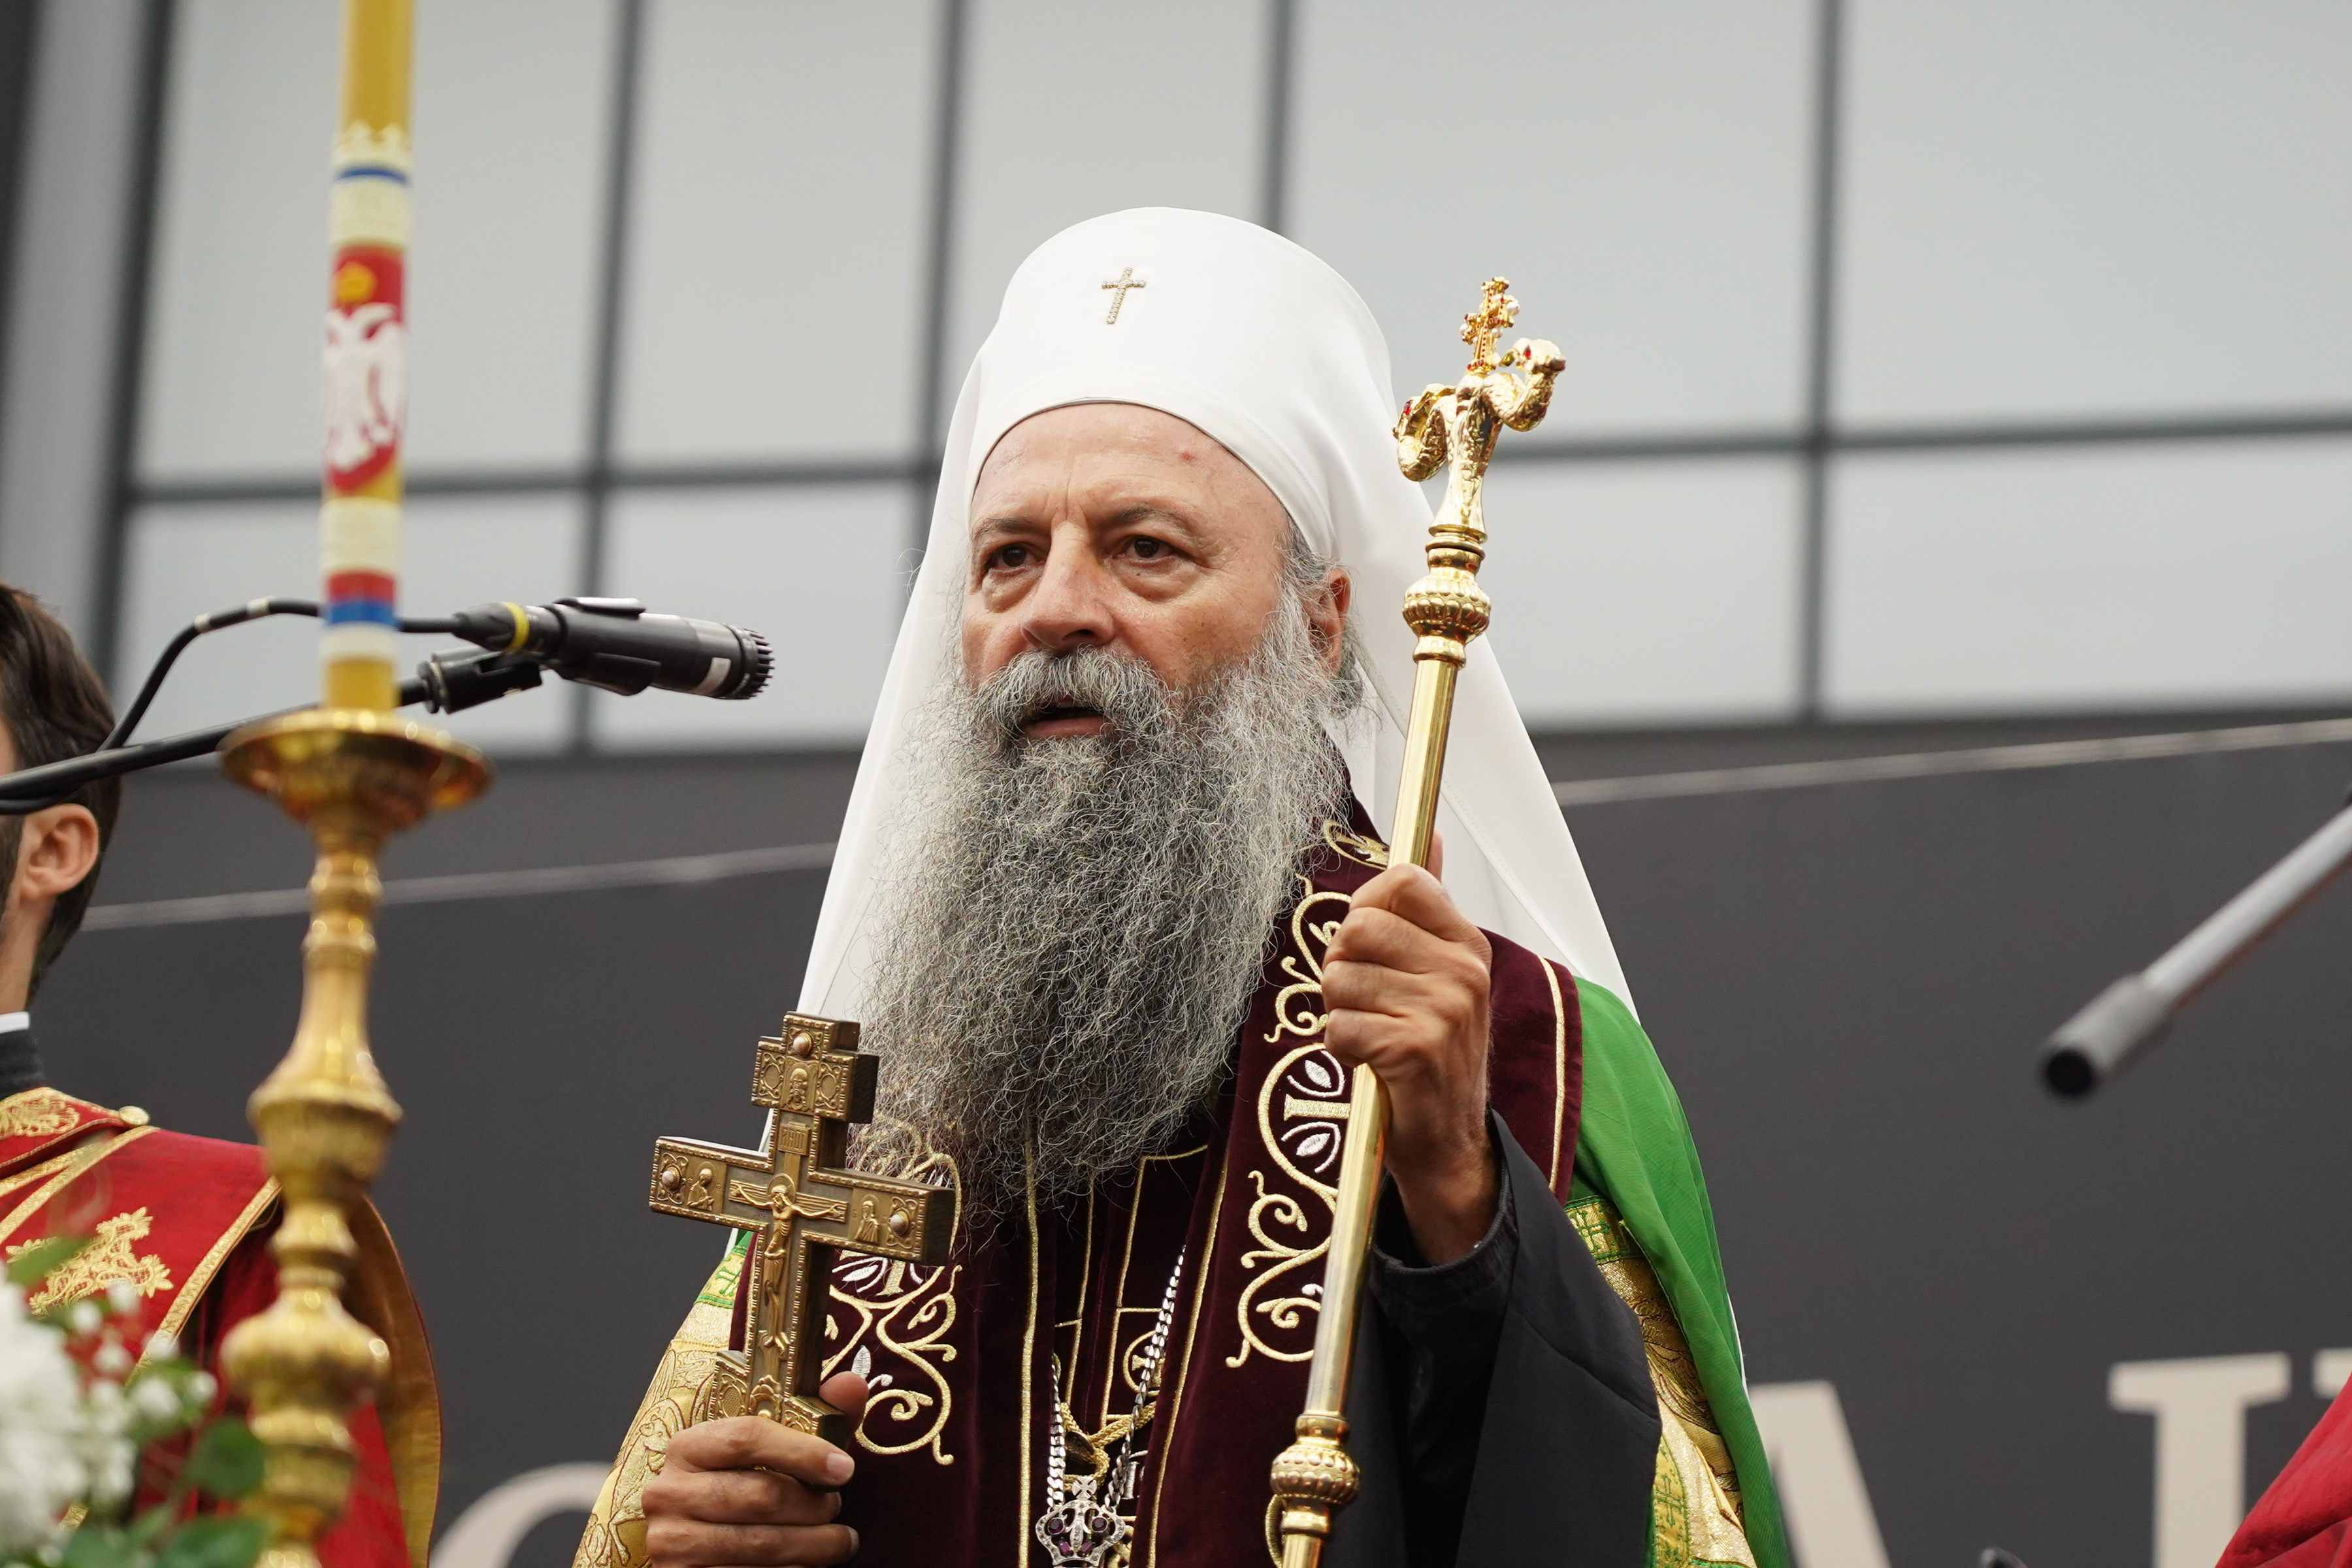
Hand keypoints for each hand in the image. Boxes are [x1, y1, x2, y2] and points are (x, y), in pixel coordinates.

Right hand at [643, 1373, 868, 1565]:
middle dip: (813, 1505)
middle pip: (760, 1494)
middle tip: (836, 1506)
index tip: (844, 1468)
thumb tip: (851, 1385)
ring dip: (814, 1545)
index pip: (746, 1437)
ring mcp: (671, 1542)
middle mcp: (669, 1493)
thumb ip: (811, 1421)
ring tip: (839, 1541)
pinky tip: (809, 1565)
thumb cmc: (741, 1492)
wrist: (695, 1549)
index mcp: (687, 1448)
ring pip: (761, 1543)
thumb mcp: (769, 1453)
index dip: (802, 1451)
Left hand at [1321, 856, 1496, 1264]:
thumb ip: (1430, 904)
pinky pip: (1338, 1026)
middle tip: (1365, 1000)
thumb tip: (1431, 834)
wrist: (1449, 1141)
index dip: (1367, 906)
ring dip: (1339, 1011)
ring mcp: (1442, 1011)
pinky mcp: (1414, 1050)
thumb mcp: (1443, 972)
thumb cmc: (1433, 1049)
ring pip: (1339, 977)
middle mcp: (1463, 972)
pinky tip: (1369, 1062)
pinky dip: (1340, 1047)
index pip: (1404, 880)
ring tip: (1370, 1033)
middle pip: (1359, 925)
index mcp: (1467, 944)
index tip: (1369, 942)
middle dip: (1343, 964)